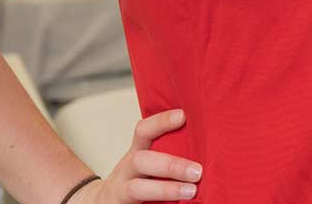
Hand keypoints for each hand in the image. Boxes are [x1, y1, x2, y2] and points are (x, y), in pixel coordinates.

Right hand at [78, 108, 204, 202]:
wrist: (104, 202)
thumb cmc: (138, 179)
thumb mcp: (148, 162)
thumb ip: (168, 152)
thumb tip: (207, 146)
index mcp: (137, 152)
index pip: (143, 131)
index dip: (161, 122)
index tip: (183, 115)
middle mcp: (127, 169)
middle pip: (141, 160)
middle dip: (171, 164)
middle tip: (198, 171)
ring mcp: (122, 190)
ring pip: (137, 188)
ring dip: (166, 189)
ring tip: (191, 191)